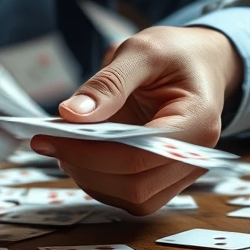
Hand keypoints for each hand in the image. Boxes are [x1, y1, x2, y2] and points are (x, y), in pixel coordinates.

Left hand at [30, 26, 242, 214]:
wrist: (200, 63)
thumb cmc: (175, 54)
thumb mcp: (142, 51)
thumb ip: (108, 83)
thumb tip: (72, 114)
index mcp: (198, 121)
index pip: (139, 157)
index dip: (89, 153)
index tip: (49, 137)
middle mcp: (195, 156)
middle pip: (134, 186)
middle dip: (84, 167)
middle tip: (48, 141)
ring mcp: (182, 172)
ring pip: (131, 198)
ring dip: (89, 177)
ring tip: (64, 144)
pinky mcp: (166, 179)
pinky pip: (130, 195)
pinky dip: (99, 179)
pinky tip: (81, 153)